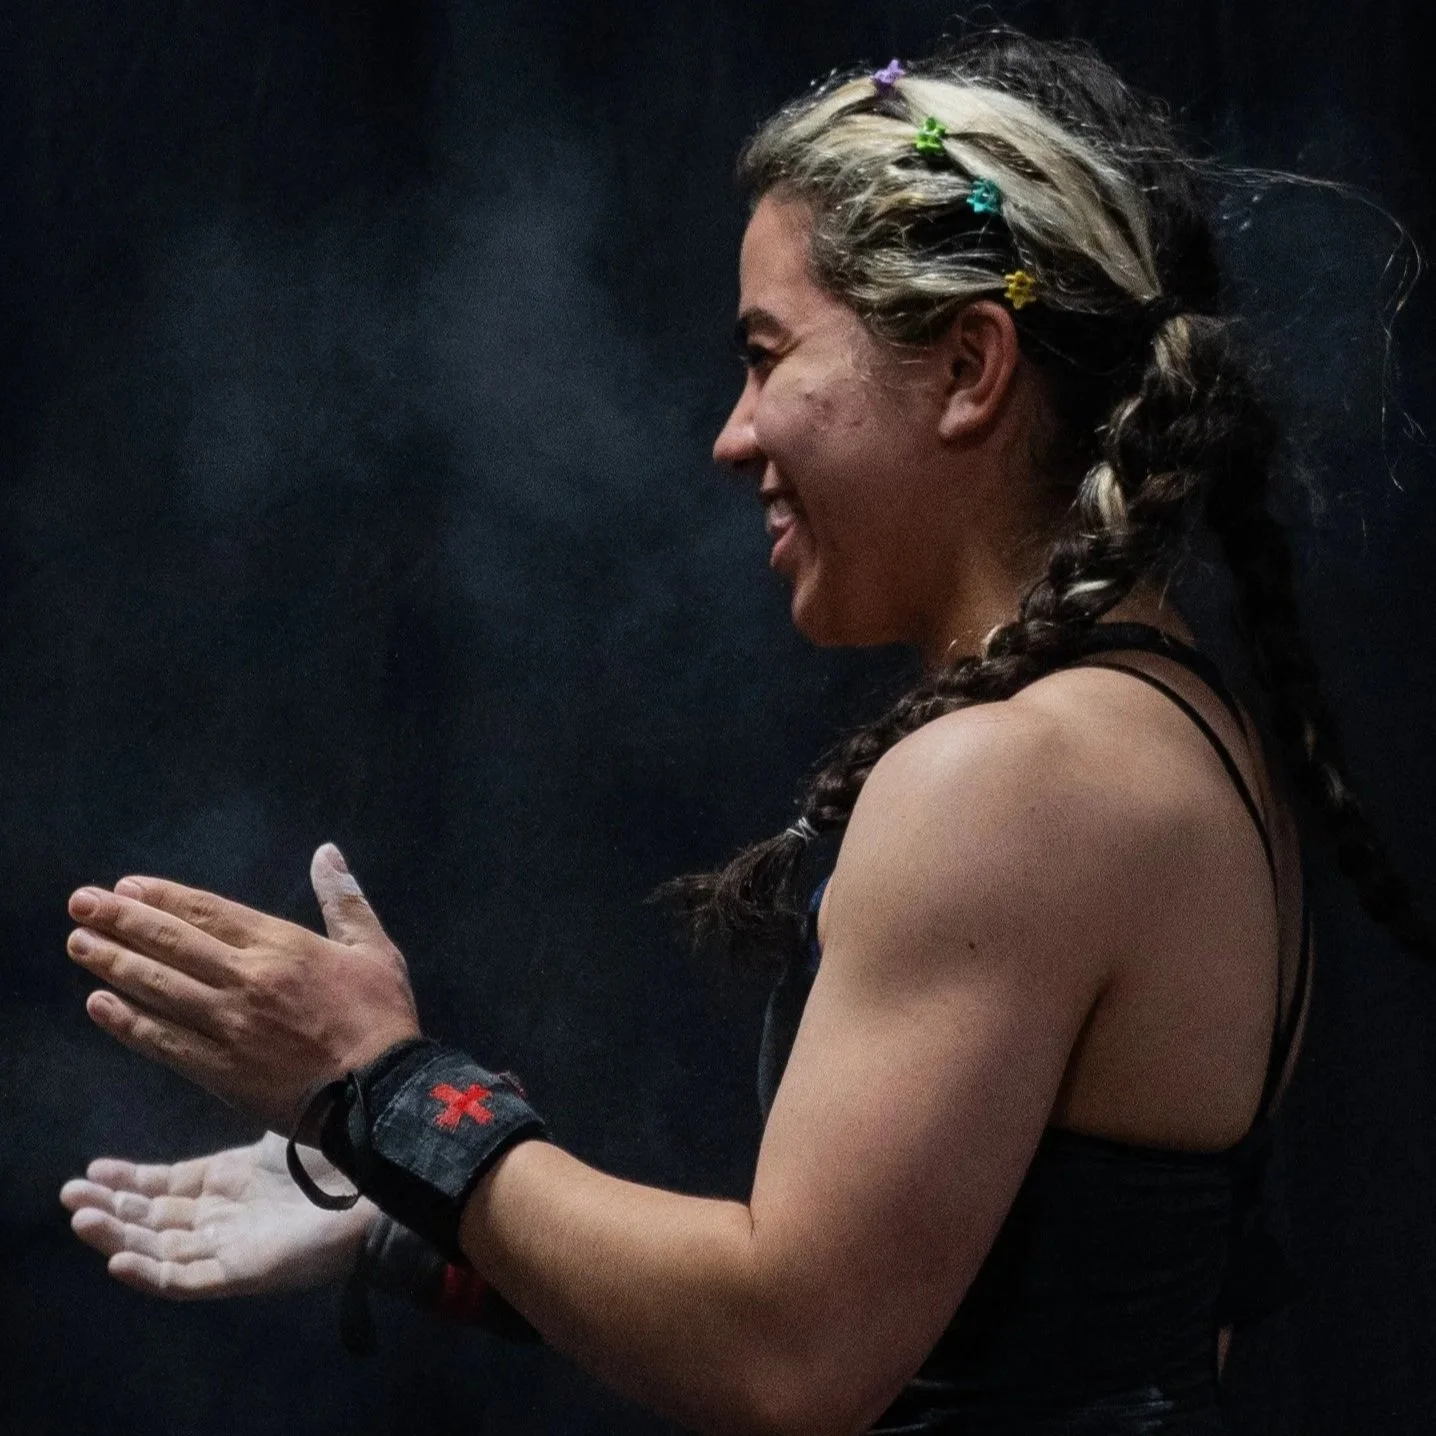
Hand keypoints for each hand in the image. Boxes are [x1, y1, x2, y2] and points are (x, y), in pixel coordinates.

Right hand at [60, 1132, 377, 1298]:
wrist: (383, 1184)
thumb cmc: (339, 1153)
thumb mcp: (282, 1125)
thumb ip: (252, 1103)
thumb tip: (226, 1061)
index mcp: (230, 1181)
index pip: (166, 1186)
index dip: (128, 1180)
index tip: (91, 1170)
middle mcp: (223, 1216)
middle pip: (152, 1219)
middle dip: (110, 1208)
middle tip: (69, 1195)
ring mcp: (230, 1247)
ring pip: (158, 1251)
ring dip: (117, 1239)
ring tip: (81, 1219)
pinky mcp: (242, 1273)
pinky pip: (187, 1281)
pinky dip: (151, 1275)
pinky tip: (120, 1261)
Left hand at [65, 844, 421, 1132]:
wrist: (380, 1093)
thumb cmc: (382, 1018)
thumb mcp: (374, 949)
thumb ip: (344, 899)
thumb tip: (326, 852)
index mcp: (282, 946)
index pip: (207, 912)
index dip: (162, 898)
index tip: (127, 886)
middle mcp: (247, 979)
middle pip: (171, 942)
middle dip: (121, 920)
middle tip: (81, 903)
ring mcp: (228, 1025)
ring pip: (158, 987)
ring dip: (112, 963)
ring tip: (78, 943)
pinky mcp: (219, 1070)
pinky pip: (162, 1041)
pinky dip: (127, 1022)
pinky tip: (98, 1005)